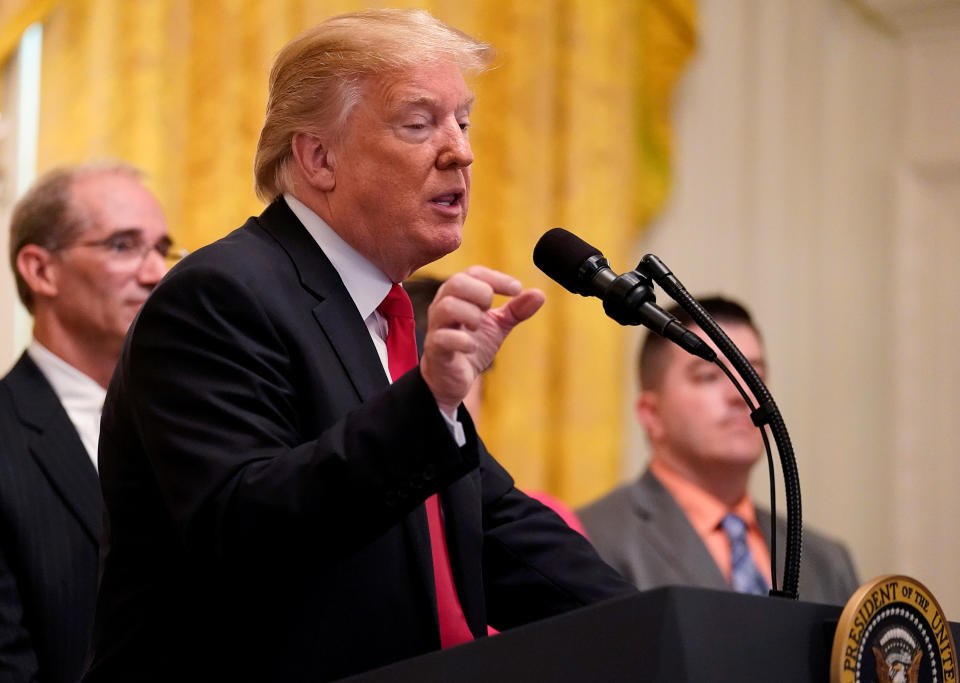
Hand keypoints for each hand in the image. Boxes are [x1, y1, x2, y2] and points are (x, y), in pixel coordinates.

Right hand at [419, 266, 544, 414]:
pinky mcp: (435, 350)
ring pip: (448, 307)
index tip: (516, 289)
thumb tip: (539, 294)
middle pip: (456, 282)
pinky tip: (472, 347)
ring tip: (478, 327)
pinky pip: (443, 338)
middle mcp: (442, 306)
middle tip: (490, 310)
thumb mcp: (497, 326)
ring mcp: (436, 327)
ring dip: (471, 315)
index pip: (473, 272)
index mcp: (458, 295)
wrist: (452, 380)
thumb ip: (516, 310)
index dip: (497, 278)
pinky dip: (464, 341)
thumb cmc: (471, 346)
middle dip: (481, 293)